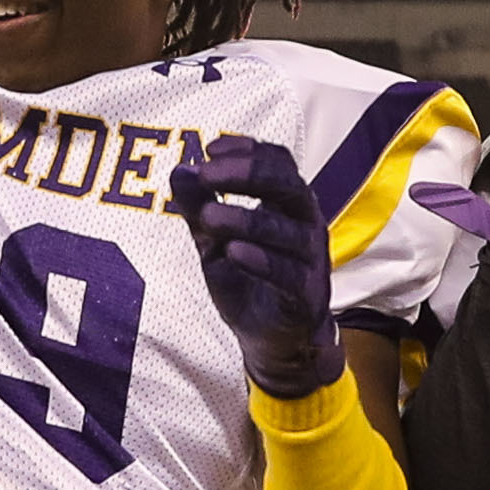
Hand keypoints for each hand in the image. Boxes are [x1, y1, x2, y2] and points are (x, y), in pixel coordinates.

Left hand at [172, 135, 343, 395]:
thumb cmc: (247, 281)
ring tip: (208, 216)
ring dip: (246, 218)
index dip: (248, 150)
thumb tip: (179, 170)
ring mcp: (310, 260)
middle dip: (247, 174)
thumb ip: (199, 208)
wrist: (271, 340)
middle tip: (206, 173)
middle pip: (288, 185)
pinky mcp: (306, 296)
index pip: (279, 162)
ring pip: (286, 230)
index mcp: (288, 204)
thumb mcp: (214, 241)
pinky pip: (288, 273)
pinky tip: (233, 251)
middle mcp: (306, 224)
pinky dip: (262, 261)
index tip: (210, 149)